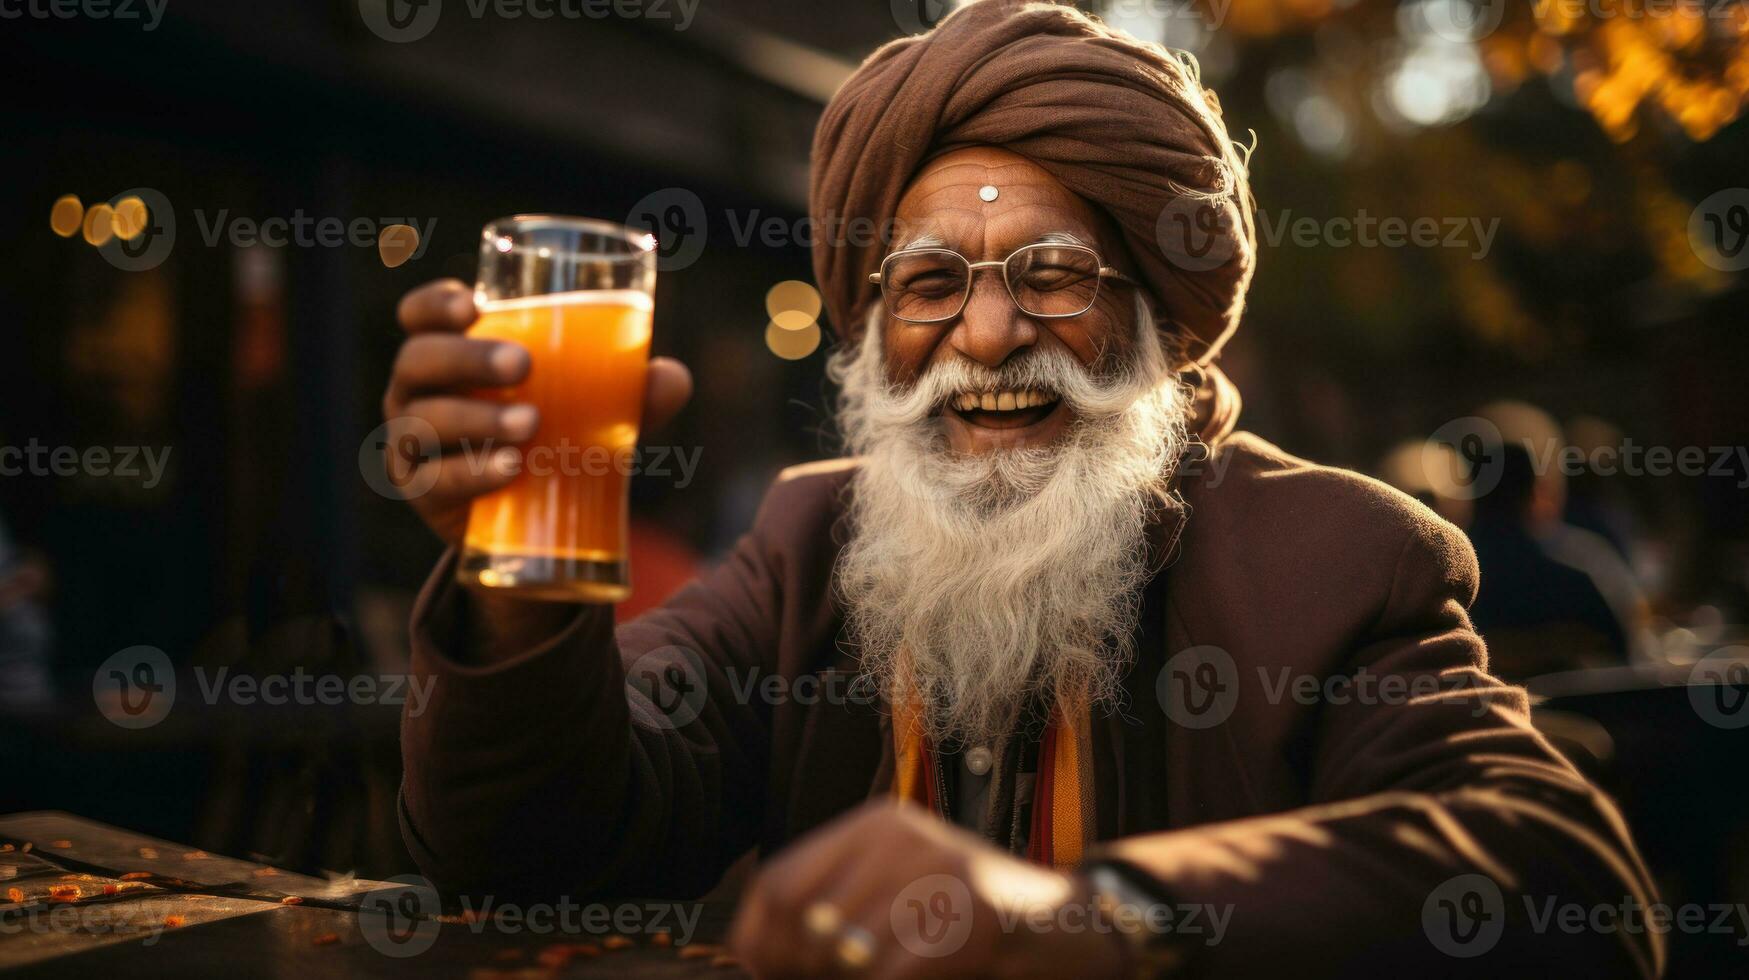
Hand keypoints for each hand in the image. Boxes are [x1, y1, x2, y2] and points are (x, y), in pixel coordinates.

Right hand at [380, 279, 692, 543]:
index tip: (474, 306)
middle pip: (419, 360)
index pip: (419, 316)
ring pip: (424, 421)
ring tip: (530, 424)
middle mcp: (417, 393)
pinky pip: (434, 480)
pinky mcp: (422, 494)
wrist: (532, 522)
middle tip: (523, 365)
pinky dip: (471, 472)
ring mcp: (412, 444)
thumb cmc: (555, 438)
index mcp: (449, 354)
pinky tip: (508, 469)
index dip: (434, 304)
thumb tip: (671, 378)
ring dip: (475, 418)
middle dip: (467, 358)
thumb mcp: (593, 411)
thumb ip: (630, 392)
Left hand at [727, 801, 1126, 978]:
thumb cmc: (968, 919)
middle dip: (800, 971)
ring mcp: (937, 871)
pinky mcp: (969, 917)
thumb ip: (835, 908)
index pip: (778, 883)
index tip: (769, 973)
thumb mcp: (897, 894)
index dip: (761, 940)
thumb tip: (757, 955)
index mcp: (874, 825)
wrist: (1066, 925)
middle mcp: (899, 837)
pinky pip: (889, 976)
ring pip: (844, 954)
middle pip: (802, 920)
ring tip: (877, 977)